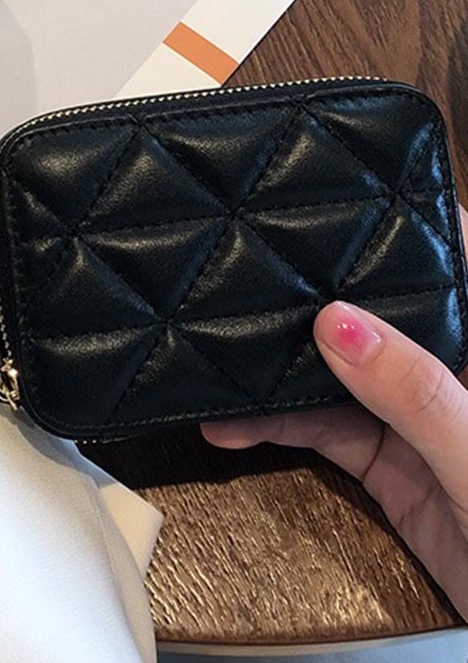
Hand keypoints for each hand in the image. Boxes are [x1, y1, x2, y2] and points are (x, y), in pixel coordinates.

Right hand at [203, 259, 467, 616]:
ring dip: (279, 374)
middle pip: (381, 318)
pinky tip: (231, 424)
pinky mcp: (391, 465)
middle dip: (317, 295)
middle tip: (249, 268)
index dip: (405, 225)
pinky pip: (325, 431)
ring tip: (217, 357)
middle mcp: (451, 374)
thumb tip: (336, 322)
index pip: (455, 263)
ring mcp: (418, 419)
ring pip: (339, 375)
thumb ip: (415, 392)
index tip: (338, 196)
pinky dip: (276, 428)